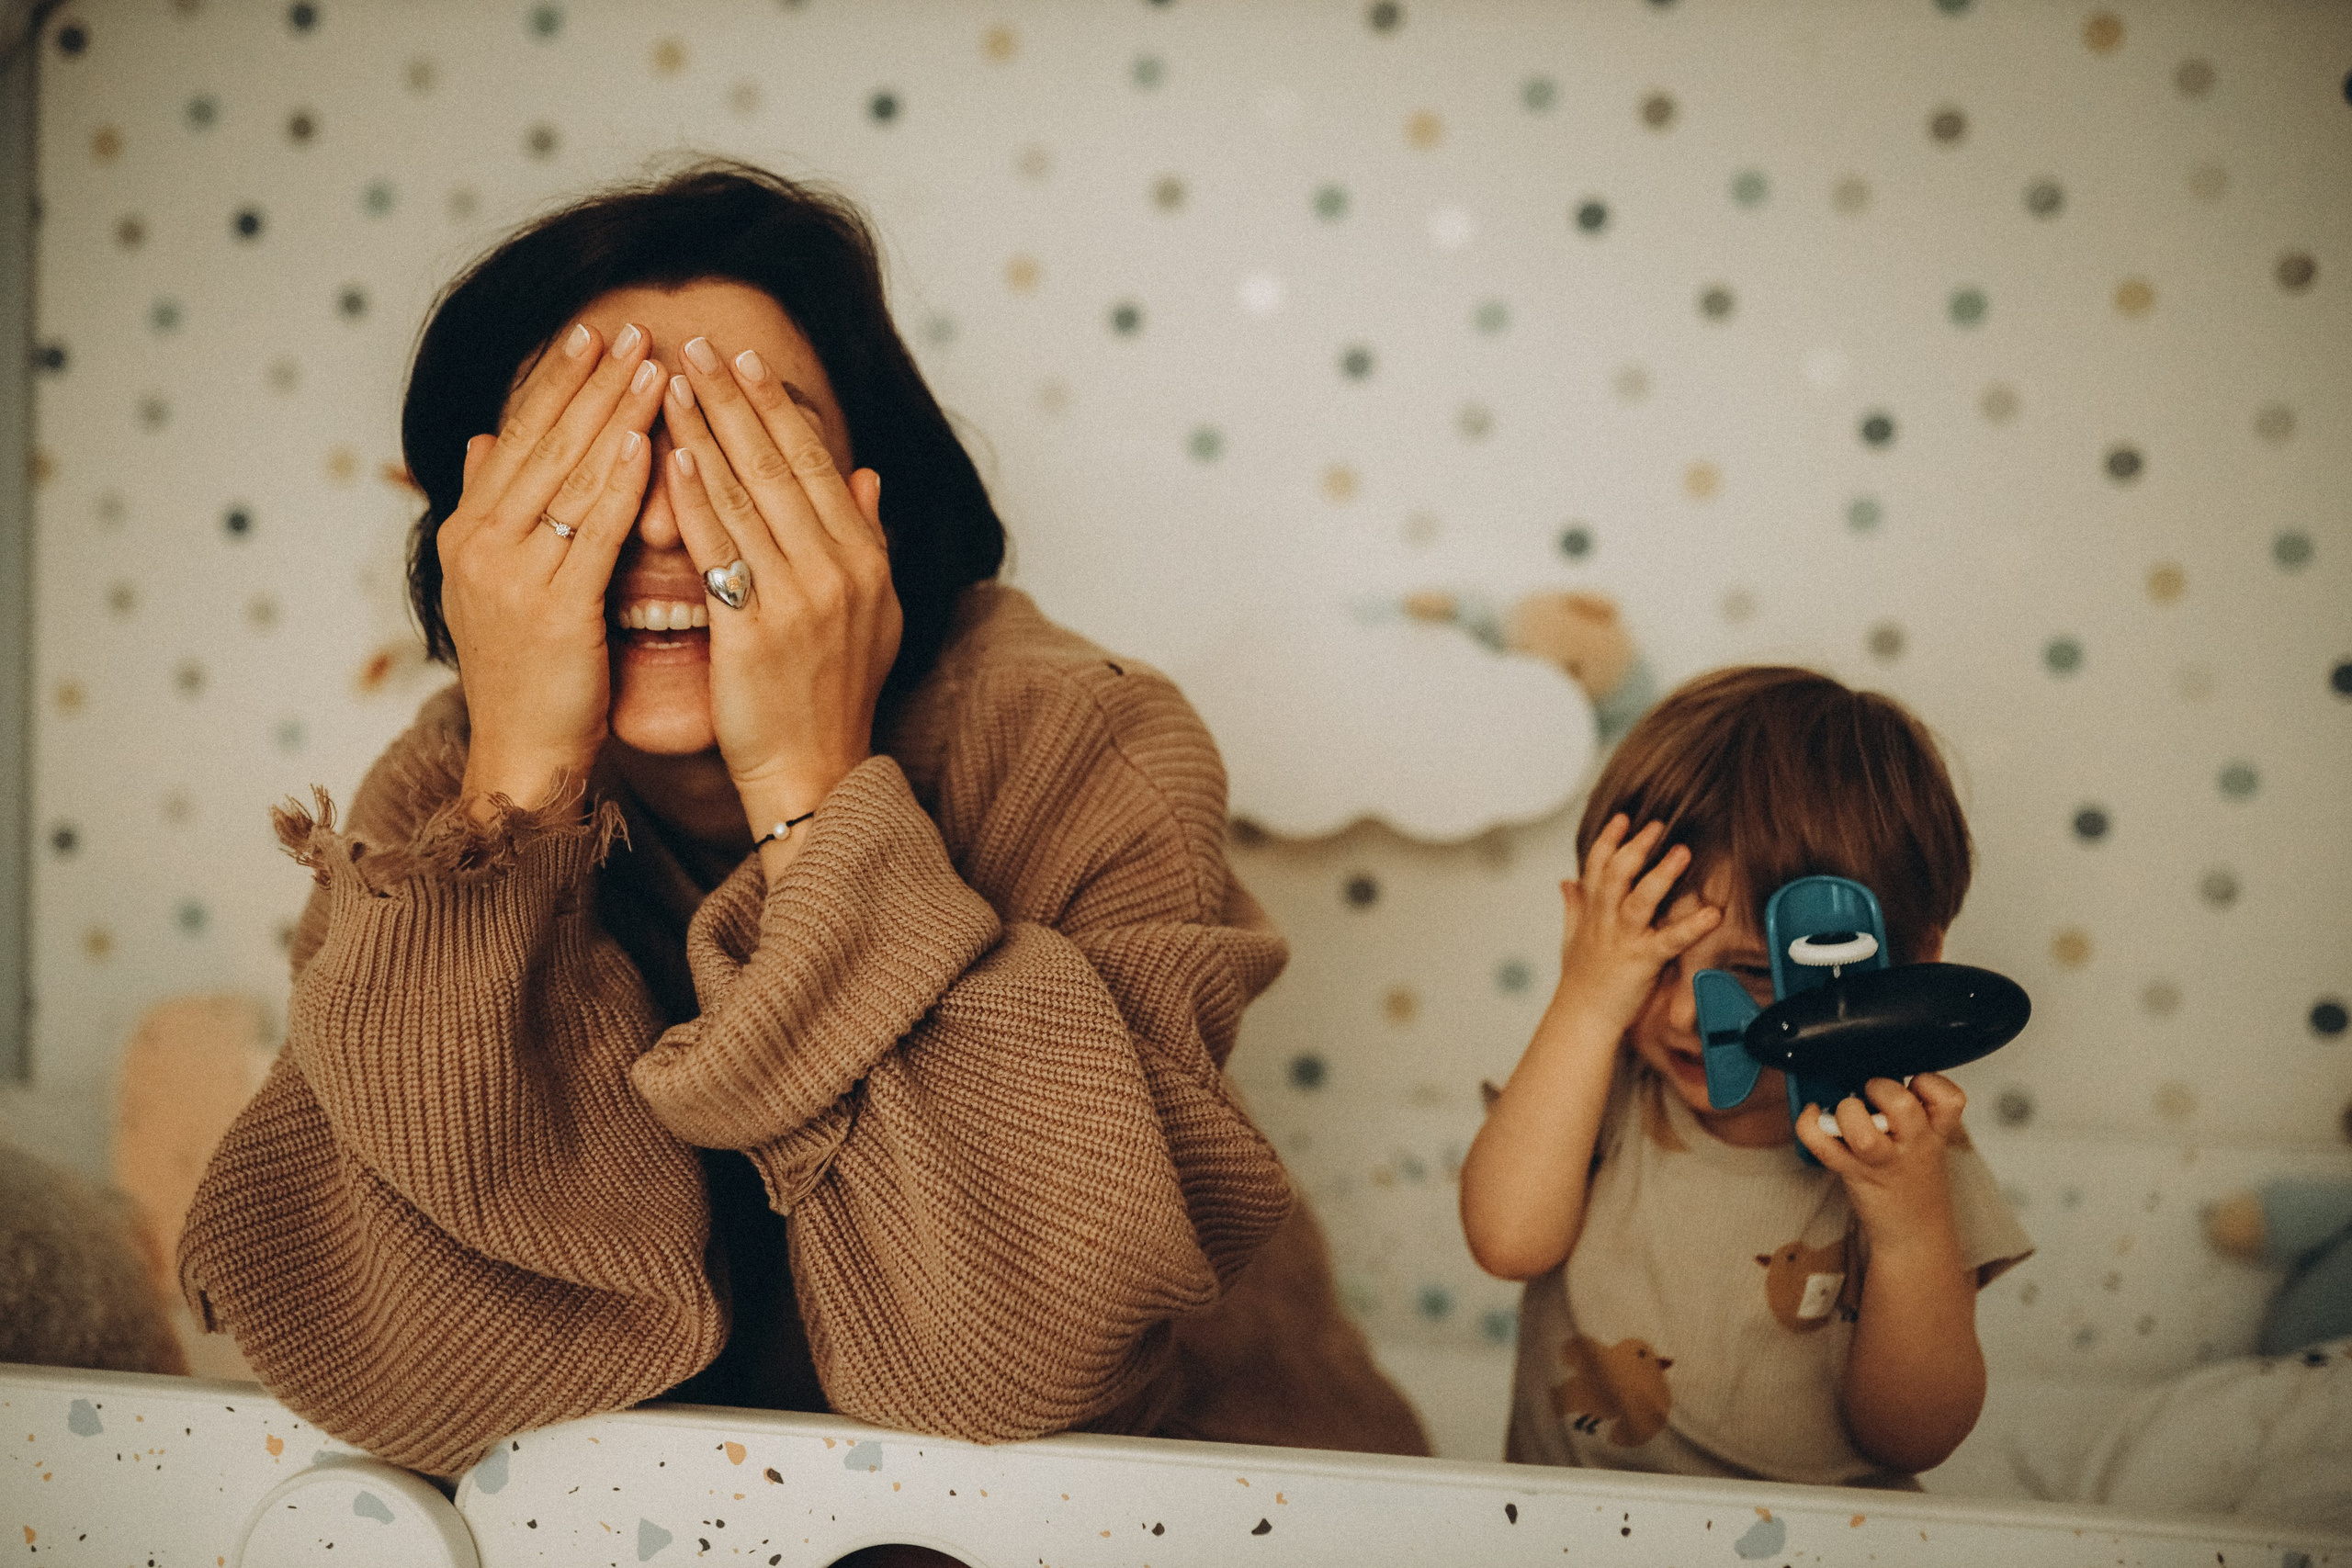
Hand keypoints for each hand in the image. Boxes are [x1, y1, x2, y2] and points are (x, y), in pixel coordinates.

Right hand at [439, 320, 664, 813]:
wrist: (522, 762)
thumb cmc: (531, 679)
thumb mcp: (499, 584)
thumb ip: (495, 509)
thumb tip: (484, 439)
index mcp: (468, 533)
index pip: (519, 439)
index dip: (556, 384)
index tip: (592, 335)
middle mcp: (479, 545)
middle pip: (544, 445)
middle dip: (590, 383)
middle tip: (631, 328)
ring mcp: (510, 577)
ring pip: (571, 477)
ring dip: (615, 415)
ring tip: (654, 365)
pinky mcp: (551, 612)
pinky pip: (593, 534)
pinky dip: (620, 483)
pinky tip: (648, 442)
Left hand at [660, 337, 901, 827]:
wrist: (815, 774)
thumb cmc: (832, 697)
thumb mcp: (874, 615)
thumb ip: (868, 539)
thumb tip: (867, 476)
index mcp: (867, 561)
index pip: (817, 465)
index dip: (779, 408)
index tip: (746, 361)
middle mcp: (840, 572)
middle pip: (780, 466)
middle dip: (736, 399)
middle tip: (696, 346)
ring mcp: (801, 600)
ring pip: (746, 495)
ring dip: (707, 430)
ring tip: (671, 382)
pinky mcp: (756, 632)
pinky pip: (719, 550)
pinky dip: (695, 498)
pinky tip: (670, 455)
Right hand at [1554, 815, 1722, 1035]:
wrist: (1582, 1018)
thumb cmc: (1580, 982)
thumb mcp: (1570, 938)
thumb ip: (1572, 906)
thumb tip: (1566, 881)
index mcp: (1591, 913)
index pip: (1595, 867)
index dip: (1609, 840)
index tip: (1624, 818)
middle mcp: (1605, 921)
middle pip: (1616, 874)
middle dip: (1636, 846)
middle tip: (1657, 825)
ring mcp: (1623, 940)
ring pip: (1639, 899)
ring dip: (1661, 874)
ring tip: (1681, 852)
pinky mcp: (1642, 961)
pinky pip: (1669, 940)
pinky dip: (1691, 927)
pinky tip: (1712, 913)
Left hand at [1797, 1072, 1967, 1245]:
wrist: (1914, 1231)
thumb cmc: (1915, 1177)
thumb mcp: (1928, 1139)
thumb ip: (1915, 1108)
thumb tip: (1872, 1066)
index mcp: (1936, 1130)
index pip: (1949, 1097)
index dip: (1929, 1082)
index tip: (1915, 1084)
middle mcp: (1912, 1144)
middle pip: (1901, 1105)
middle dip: (1881, 1088)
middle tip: (1872, 1094)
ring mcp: (1882, 1160)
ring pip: (1861, 1130)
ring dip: (1848, 1111)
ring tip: (1847, 1112)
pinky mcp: (1852, 1172)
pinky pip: (1822, 1144)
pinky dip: (1809, 1124)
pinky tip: (1814, 1115)